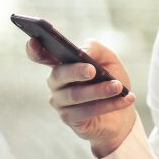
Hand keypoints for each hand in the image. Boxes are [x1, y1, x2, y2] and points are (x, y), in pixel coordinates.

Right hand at [25, 38, 136, 156]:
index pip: (40, 55)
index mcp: (61, 63)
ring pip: (75, 95)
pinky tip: (124, 100)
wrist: (123, 111)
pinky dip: (108, 105)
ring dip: (99, 91)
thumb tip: (82, 52)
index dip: (33, 49)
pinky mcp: (69, 119)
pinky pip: (86, 111)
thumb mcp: (109, 60)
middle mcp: (56, 82)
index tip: (33, 40)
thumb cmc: (112, 80)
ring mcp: (60, 102)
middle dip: (76, 71)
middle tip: (92, 70)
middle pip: (59, 74)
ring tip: (118, 87)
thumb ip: (95, 49)